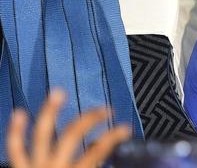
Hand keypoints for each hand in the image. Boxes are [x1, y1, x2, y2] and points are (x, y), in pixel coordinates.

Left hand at [7, 89, 130, 167]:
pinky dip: (15, 131)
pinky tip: (19, 113)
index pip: (99, 150)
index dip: (114, 136)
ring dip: (49, 111)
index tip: (125, 129)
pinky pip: (14, 149)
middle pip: (73, 134)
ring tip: (58, 92)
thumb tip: (111, 162)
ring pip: (41, 134)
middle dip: (91, 118)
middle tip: (106, 110)